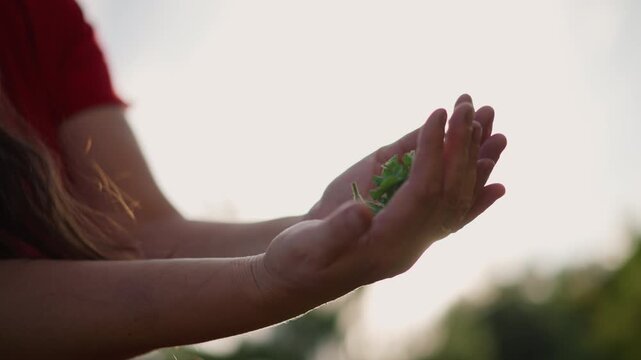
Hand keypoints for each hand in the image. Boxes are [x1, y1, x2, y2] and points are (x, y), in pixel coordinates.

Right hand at [254, 100, 506, 306]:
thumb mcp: (310, 247)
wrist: (297, 277)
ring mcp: (409, 234)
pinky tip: (491, 176)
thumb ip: (337, 231)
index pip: (423, 195)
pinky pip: (445, 208)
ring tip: (496, 129)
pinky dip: (471, 192)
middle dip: (462, 150)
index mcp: (389, 245)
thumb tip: (362, 211)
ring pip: (453, 199)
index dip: (433, 154)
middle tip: (475, 109)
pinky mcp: (403, 226)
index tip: (438, 116)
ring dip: (474, 165)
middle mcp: (409, 241)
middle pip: (448, 193)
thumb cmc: (296, 262)